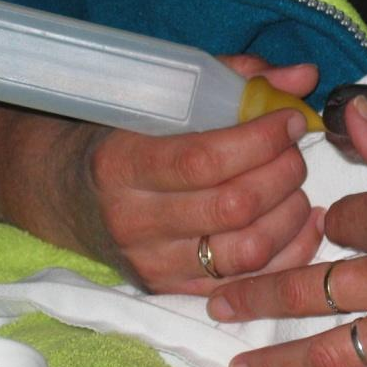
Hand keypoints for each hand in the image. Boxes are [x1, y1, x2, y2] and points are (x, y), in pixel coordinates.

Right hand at [0, 56, 324, 293]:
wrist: (61, 193)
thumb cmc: (122, 132)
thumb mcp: (163, 95)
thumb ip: (235, 80)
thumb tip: (305, 76)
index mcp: (121, 163)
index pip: (205, 159)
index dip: (261, 140)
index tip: (290, 120)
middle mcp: (133, 220)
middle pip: (233, 207)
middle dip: (283, 174)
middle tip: (295, 151)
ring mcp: (151, 263)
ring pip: (247, 252)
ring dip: (290, 215)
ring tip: (296, 187)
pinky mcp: (170, 290)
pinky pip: (246, 283)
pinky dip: (287, 253)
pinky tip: (299, 223)